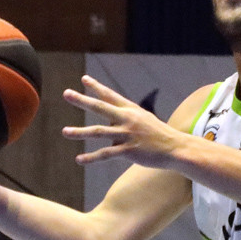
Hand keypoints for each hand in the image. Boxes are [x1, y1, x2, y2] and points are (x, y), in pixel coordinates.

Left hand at [62, 75, 183, 167]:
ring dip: (80, 132)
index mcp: (131, 110)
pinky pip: (106, 154)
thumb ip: (124, 121)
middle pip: (101, 107)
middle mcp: (127, 119)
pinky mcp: (128, 150)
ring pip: (99, 132)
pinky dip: (91, 158)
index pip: (110, 96)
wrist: (175, 148)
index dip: (96, 87)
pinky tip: (79, 160)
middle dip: (82, 100)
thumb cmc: (158, 135)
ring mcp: (127, 134)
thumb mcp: (143, 121)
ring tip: (64, 131)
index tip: (84, 79)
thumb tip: (109, 125)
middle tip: (66, 93)